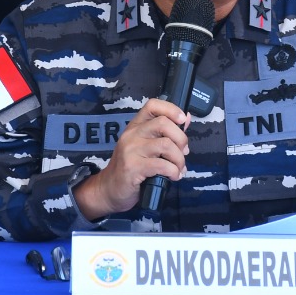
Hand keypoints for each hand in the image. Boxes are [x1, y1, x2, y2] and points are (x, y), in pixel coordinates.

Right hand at [73, 99, 188, 218]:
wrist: (109, 189)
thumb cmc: (131, 168)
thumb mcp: (146, 147)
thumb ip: (165, 133)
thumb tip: (186, 118)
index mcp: (136, 126)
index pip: (152, 105)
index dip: (171, 109)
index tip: (182, 121)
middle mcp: (132, 134)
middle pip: (163, 123)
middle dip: (181, 139)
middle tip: (184, 152)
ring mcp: (131, 150)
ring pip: (166, 145)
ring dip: (179, 159)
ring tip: (179, 168)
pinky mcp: (132, 167)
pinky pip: (162, 165)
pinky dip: (174, 172)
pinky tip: (173, 177)